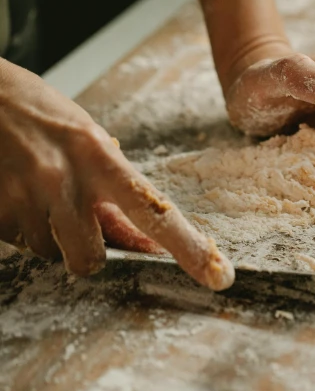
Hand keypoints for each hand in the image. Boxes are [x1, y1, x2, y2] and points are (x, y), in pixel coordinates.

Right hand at [0, 60, 233, 289]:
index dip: (189, 249)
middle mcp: (63, 180)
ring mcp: (22, 197)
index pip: (155, 213)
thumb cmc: (40, 115)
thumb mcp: (90, 142)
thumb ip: (116, 193)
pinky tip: (14, 192)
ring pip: (48, 253)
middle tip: (76, 220)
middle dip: (87, 252)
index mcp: (100, 157)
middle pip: (89, 259)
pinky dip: (19, 226)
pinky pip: (15, 242)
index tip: (218, 275)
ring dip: (49, 235)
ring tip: (38, 192)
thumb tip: (146, 245)